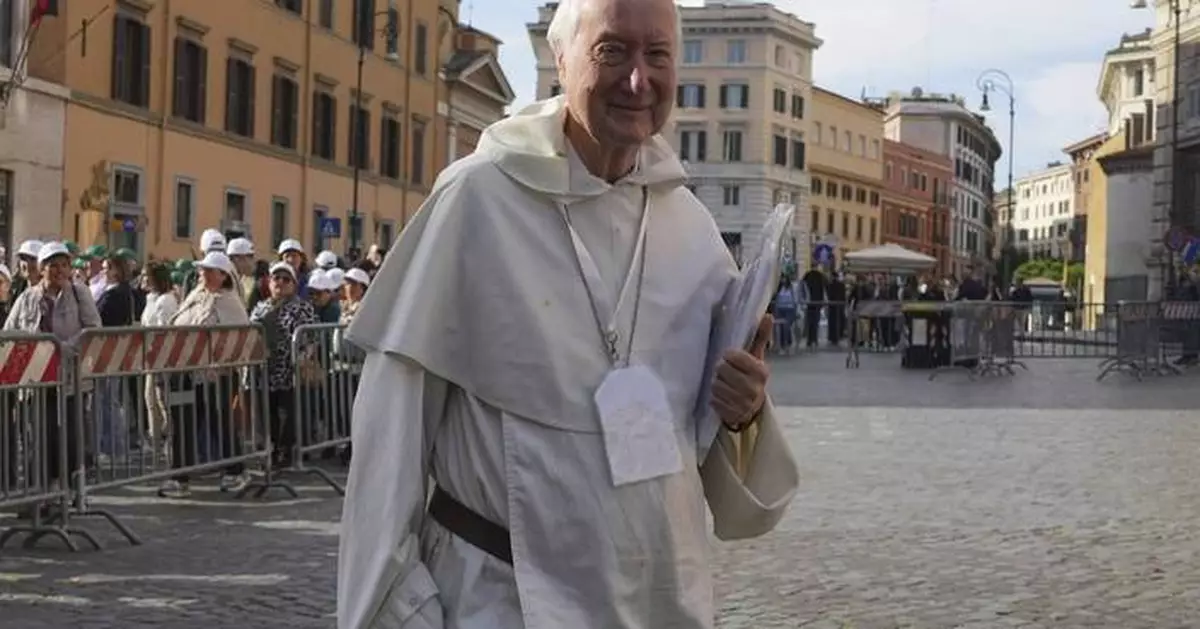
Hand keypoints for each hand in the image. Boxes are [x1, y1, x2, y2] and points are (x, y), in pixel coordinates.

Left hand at [710, 315, 771, 430]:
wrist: (752, 409)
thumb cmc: (751, 377)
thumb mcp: (756, 358)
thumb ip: (760, 337)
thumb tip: (767, 315)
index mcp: (761, 371)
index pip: (732, 355)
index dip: (728, 356)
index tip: (730, 358)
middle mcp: (755, 388)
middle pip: (721, 370)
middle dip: (720, 370)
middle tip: (724, 373)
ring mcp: (744, 404)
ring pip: (715, 385)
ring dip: (715, 384)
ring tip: (723, 385)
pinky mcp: (733, 415)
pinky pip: (713, 400)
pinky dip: (714, 398)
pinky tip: (722, 397)